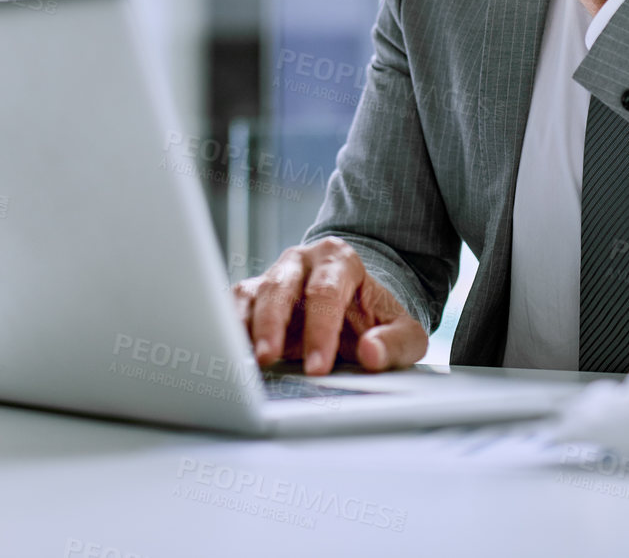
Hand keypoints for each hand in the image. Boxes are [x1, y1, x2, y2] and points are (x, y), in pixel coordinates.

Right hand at [231, 237, 427, 374]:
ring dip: (243, 328)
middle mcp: (300, 262)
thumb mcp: (402, 331)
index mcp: (339, 260)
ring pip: (250, 295)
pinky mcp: (252, 297)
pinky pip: (232, 308)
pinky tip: (225, 353)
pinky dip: (226, 329)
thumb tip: (372, 353)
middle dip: (272, 325)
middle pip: (280, 287)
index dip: (320, 330)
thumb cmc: (375, 320)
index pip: (325, 292)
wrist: (355, 309)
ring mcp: (272, 277)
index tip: (317, 367)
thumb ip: (395, 343)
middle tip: (268, 358)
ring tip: (242, 359)